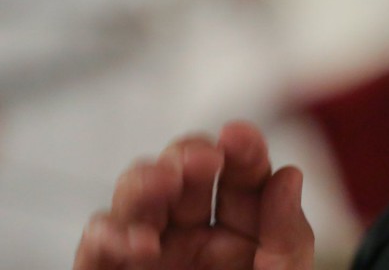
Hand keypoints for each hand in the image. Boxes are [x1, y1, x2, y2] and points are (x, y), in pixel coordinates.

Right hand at [73, 120, 313, 269]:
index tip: (241, 134)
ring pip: (137, 196)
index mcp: (243, 229)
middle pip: (184, 173)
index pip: (242, 174)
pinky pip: (98, 244)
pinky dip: (110, 233)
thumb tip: (289, 173)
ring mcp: (150, 254)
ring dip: (146, 180)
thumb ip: (287, 236)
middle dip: (189, 155)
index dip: (242, 148)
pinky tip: (139, 243)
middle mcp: (194, 234)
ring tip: (165, 184)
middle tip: (202, 158)